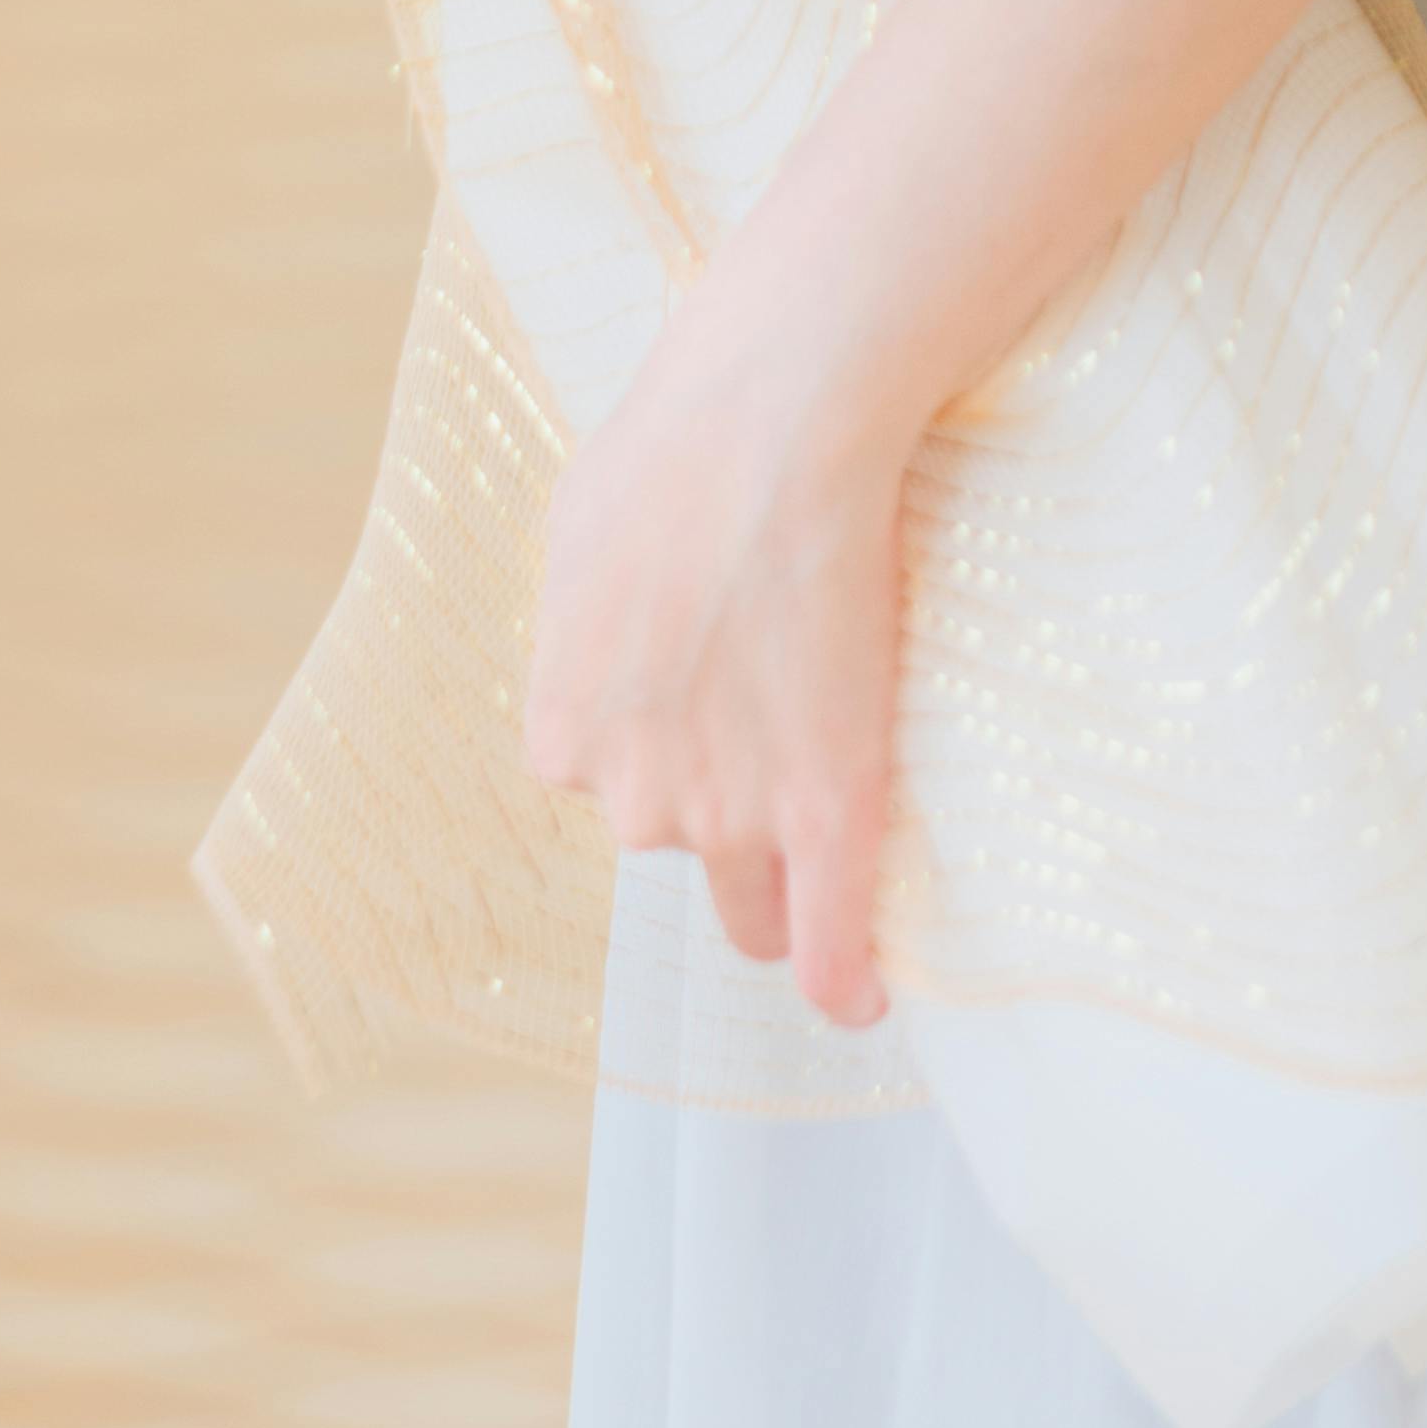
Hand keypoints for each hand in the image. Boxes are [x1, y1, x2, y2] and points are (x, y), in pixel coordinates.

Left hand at [524, 296, 911, 1026]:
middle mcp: (632, 799)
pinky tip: (862, 1002)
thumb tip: (606, 626)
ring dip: (784, 868)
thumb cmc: (671, 450)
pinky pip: (830, 939)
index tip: (712, 730)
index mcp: (564, 736)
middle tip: (779, 738)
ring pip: (755, 895)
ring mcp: (728, 814)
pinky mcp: (824, 808)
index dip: (671, 758)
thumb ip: (586, 626)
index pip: (617, 795)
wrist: (769, 425)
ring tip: (835, 809)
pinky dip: (842, 980)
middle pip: (684, 848)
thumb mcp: (579, 543)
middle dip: (723, 812)